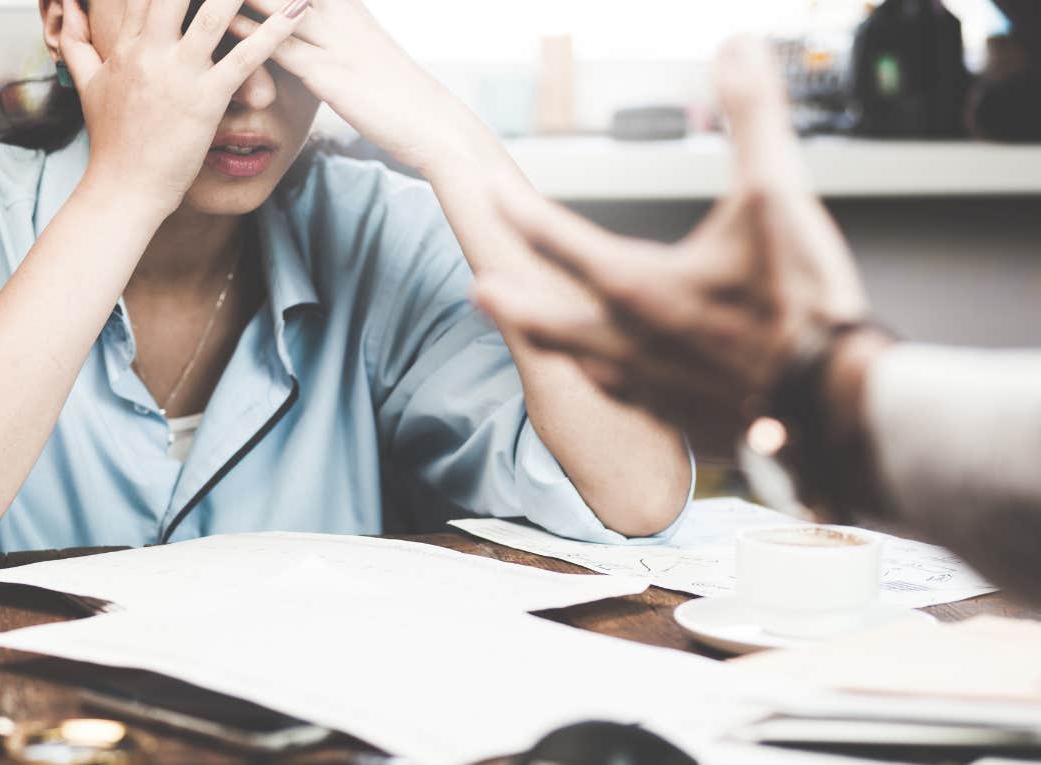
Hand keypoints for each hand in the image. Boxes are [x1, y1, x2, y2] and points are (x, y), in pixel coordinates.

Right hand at [58, 0, 310, 212]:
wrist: (122, 190)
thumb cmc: (112, 143)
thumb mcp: (88, 86)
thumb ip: (79, 46)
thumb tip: (68, 16)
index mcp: (128, 45)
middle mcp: (151, 52)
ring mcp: (178, 75)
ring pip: (214, 15)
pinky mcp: (204, 101)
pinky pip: (245, 60)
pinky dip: (273, 35)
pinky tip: (294, 14)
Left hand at [226, 0, 460, 170]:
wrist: (432, 123)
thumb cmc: (396, 91)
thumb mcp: (363, 49)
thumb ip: (335, 30)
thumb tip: (307, 21)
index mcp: (347, 2)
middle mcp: (340, 12)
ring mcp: (334, 41)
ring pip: (274, 3)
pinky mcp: (327, 74)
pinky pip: (277, 47)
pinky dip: (246, 31)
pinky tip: (218, 23)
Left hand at [473, 38, 870, 456]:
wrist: (838, 406)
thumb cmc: (804, 307)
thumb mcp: (777, 195)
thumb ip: (753, 117)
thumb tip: (737, 49)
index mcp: (637, 286)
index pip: (559, 240)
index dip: (520, 212)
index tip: (488, 194)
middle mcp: (629, 341)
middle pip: (549, 317)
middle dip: (513, 300)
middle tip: (480, 289)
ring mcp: (650, 386)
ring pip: (582, 362)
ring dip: (553, 342)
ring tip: (535, 335)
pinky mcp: (679, 417)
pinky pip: (625, 397)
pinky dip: (607, 380)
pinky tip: (612, 379)